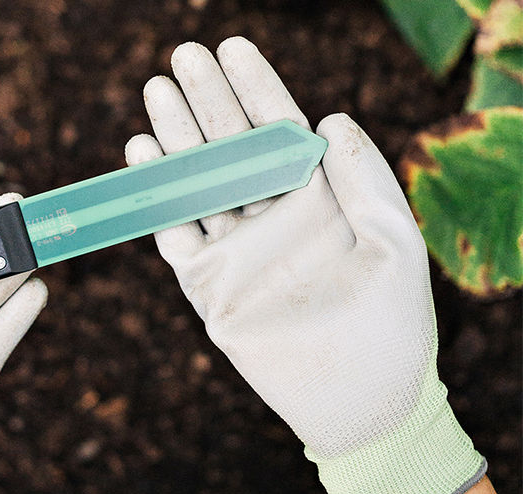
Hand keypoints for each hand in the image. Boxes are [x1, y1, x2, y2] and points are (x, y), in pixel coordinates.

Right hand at [125, 38, 483, 493]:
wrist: (358, 400)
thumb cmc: (391, 322)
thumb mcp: (395, 241)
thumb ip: (366, 177)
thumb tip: (329, 118)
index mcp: (317, 200)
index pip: (278, 130)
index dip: (255, 87)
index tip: (231, 47)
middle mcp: (272, 218)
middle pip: (229, 147)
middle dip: (206, 100)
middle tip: (180, 57)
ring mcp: (237, 251)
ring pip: (197, 183)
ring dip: (175, 137)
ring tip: (156, 93)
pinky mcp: (210, 286)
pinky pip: (175, 234)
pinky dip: (158, 198)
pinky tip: (144, 156)